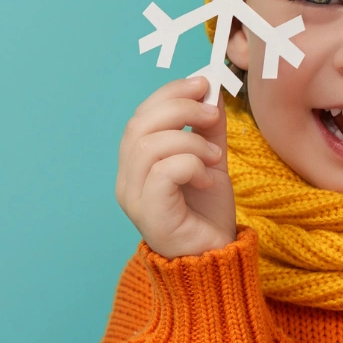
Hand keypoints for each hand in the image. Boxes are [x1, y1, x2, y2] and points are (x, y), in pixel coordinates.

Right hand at [116, 75, 236, 257]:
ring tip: (216, 157)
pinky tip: (208, 180)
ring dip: (191, 142)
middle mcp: (126, 180)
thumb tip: (210, 88)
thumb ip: (207, 127)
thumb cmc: (206, 214)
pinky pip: (164, 171)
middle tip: (212, 114)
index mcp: (135, 164)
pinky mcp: (150, 214)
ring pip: (150, 146)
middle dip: (180, 108)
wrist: (216, 260)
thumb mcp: (211, 159)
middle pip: (139, 125)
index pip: (140, 116)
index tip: (203, 83)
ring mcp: (134, 199)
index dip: (169, 93)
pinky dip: (192, 165)